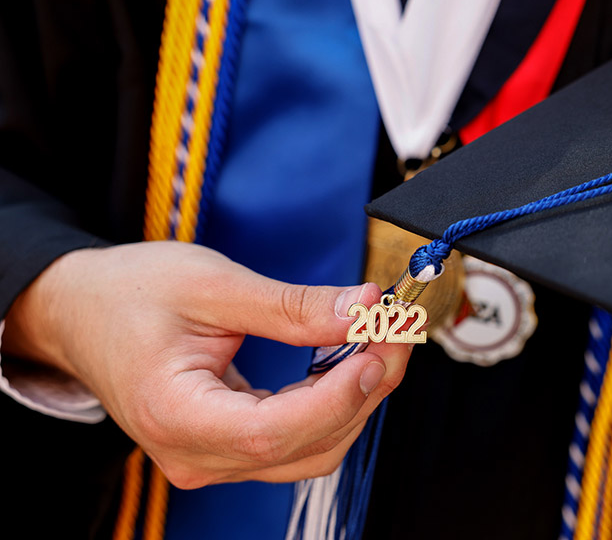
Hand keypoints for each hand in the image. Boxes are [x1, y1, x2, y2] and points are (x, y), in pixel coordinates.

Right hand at [3, 241, 409, 487]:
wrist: (82, 311)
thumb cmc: (129, 294)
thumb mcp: (212, 285)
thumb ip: (293, 306)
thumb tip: (364, 309)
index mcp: (175, 416)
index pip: (275, 431)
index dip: (340, 394)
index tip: (381, 347)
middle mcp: (196, 454)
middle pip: (307, 444)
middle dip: (367, 387)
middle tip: (398, 327)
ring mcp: (213, 457)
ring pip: (312, 448)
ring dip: (358, 397)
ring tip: (380, 338)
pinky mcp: (228, 446)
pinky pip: (298, 439)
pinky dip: (333, 401)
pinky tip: (349, 358)